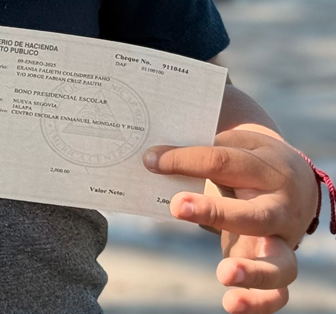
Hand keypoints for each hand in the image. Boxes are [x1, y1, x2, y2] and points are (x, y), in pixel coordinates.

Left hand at [146, 128, 320, 312]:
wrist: (294, 180)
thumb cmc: (246, 160)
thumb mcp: (230, 144)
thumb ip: (196, 145)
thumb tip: (147, 147)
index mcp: (265, 168)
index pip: (223, 162)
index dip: (184, 160)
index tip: (151, 160)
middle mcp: (280, 207)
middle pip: (256, 214)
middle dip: (216, 212)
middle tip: (177, 206)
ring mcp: (283, 240)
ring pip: (281, 263)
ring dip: (253, 271)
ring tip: (224, 274)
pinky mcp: (281, 265)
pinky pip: (279, 292)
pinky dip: (259, 302)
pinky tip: (231, 304)